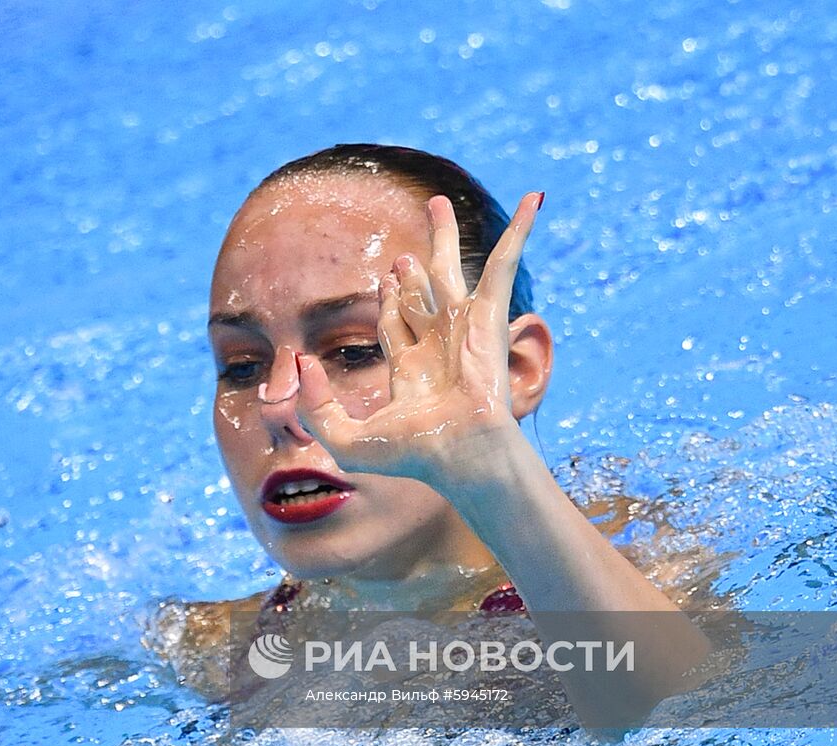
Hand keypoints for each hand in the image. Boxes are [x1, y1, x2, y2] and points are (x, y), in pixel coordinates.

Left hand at [295, 192, 543, 486]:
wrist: (459, 452)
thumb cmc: (412, 456)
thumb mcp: (345, 439)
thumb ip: (315, 406)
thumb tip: (302, 360)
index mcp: (412, 371)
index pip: (396, 325)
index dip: (388, 303)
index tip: (383, 279)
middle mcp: (439, 346)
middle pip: (421, 296)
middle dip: (411, 273)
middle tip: (403, 256)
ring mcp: (465, 328)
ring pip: (452, 271)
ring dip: (444, 237)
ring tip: (437, 204)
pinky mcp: (489, 316)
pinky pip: (504, 263)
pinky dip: (519, 230)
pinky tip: (534, 200)